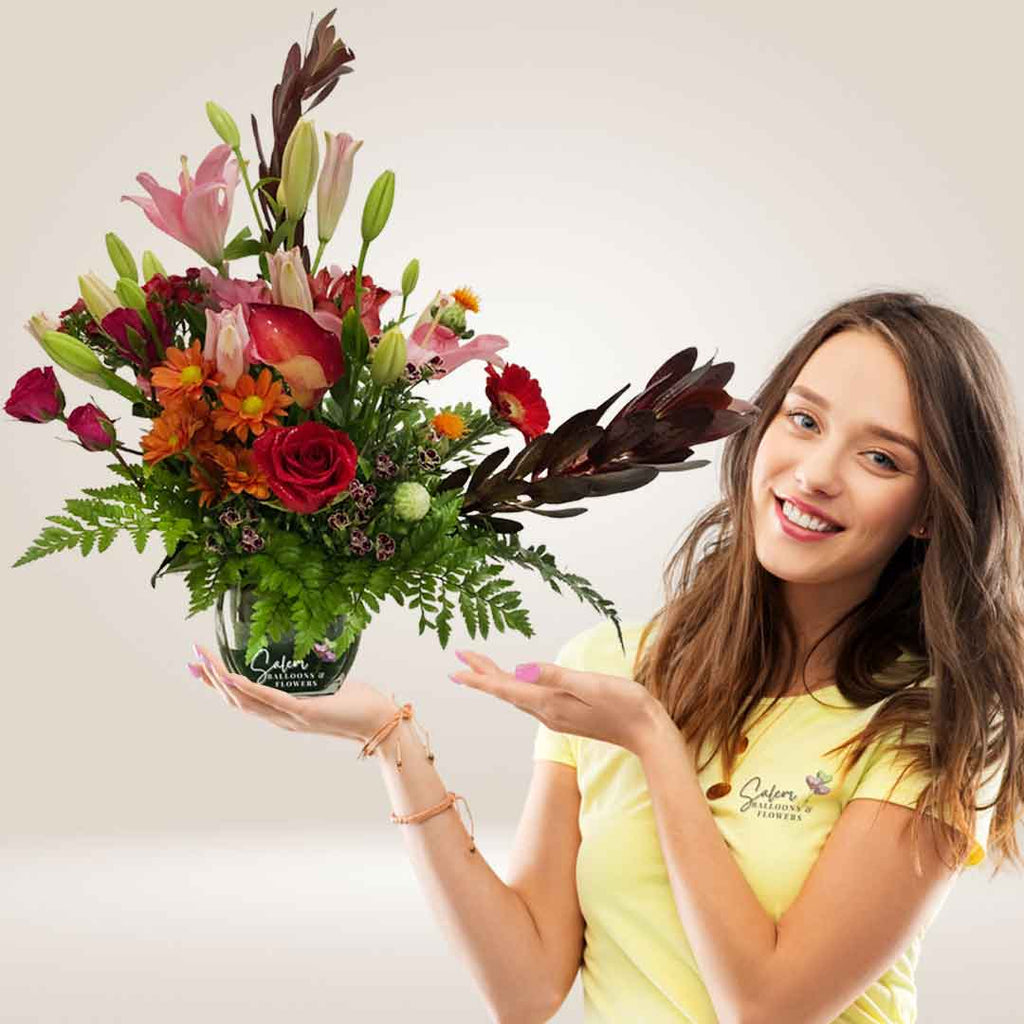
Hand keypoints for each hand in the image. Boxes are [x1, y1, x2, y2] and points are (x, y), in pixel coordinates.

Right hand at [187, 642, 396, 743]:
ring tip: (203, 661)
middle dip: (211, 678)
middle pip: (234, 700)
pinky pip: (269, 700)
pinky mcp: (303, 713)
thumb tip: (308, 651)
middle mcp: (280, 718)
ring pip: (244, 700)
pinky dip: (248, 688)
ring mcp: (289, 717)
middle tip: (192, 657)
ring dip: (220, 680)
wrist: (380, 721)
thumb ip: (313, 674)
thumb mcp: (327, 683)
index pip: (241, 699)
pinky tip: (232, 677)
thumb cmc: (358, 702)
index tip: (199, 666)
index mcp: (283, 711)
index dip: (218, 684)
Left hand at [449, 649, 665, 756]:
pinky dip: (516, 688)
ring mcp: (557, 717)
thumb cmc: (626, 705)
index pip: (505, 688)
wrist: (649, 734)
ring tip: (480, 668)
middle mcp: (548, 713)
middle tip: (459, 658)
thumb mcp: (592, 685)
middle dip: (482, 674)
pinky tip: (517, 684)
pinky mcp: (568, 717)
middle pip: (506, 692)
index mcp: (549, 703)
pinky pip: (531, 701)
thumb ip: (555, 676)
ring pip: (517, 696)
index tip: (454, 666)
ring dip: (497, 681)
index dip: (478, 676)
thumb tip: (519, 668)